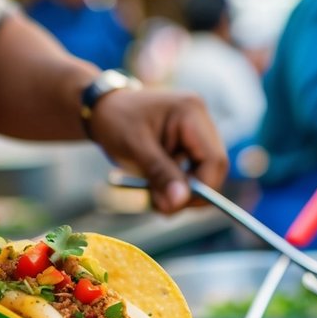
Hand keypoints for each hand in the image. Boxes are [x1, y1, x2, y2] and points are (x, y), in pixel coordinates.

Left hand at [87, 87, 228, 212]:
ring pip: (203, 175)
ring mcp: (197, 132)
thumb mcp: (135, 147)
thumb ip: (160, 174)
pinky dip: (175, 186)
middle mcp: (200, 120)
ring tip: (153, 195)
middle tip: (162, 207)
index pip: (214, 160)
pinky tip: (156, 186)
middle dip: (190, 193)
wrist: (102, 110)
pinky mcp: (189, 144)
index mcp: (191, 112)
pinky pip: (192, 173)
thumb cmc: (115, 120)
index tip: (175, 205)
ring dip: (180, 192)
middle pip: (213, 169)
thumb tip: (180, 202)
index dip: (202, 189)